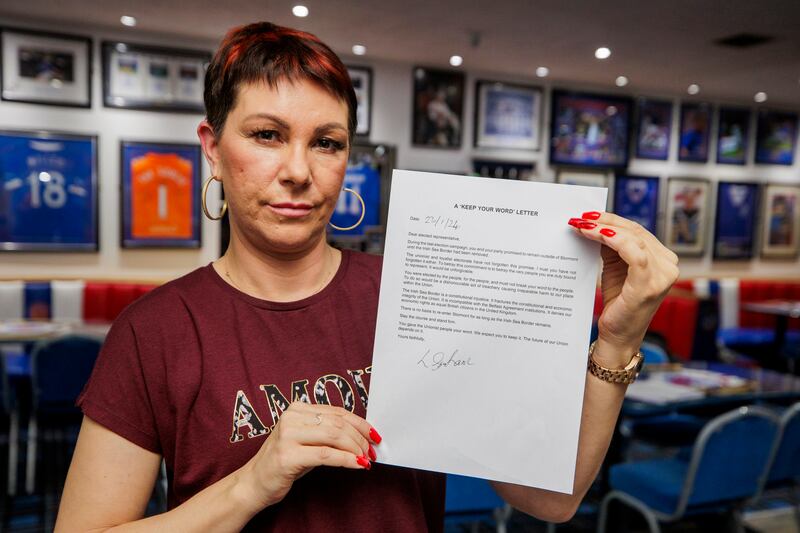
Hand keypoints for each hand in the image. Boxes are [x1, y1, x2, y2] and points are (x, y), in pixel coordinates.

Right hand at [239, 402, 379, 510]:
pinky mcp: (288, 455)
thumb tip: (362, 435)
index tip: (374, 435)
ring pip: (334, 436)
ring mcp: (287, 435)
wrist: (254, 483)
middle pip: (338, 423)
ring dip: (355, 449)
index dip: (360, 424)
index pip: (337, 412)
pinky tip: (357, 465)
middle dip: (360, 438)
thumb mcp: (307, 440)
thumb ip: (328, 432)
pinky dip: (346, 460)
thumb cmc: (284, 462)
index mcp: (297, 408)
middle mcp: (291, 417)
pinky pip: (326, 455)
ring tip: (365, 459)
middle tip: (372, 452)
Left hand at [569, 211, 678, 365]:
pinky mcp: (649, 285)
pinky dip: (613, 240)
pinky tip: (595, 235)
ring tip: (581, 225)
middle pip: (635, 231)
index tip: (588, 215)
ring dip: (604, 229)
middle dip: (605, 222)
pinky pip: (633, 254)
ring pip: (633, 238)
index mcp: (662, 259)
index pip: (637, 230)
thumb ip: (612, 246)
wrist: (618, 335)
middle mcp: (668, 265)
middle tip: (580, 217)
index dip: (612, 220)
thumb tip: (594, 222)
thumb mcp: (615, 268)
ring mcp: (662, 275)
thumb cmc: (618, 303)